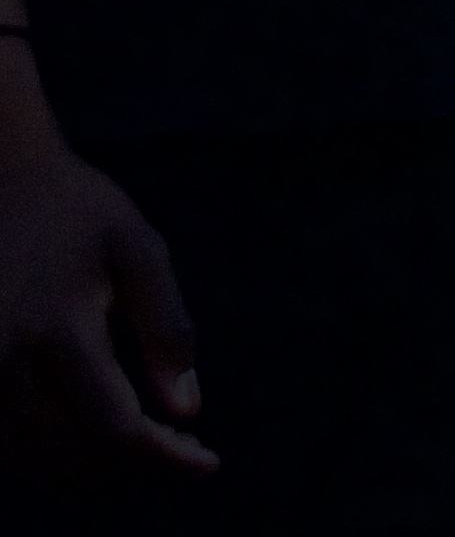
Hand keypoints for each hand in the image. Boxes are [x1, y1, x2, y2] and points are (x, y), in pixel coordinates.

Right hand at [0, 149, 212, 475]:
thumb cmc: (80, 212)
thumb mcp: (139, 249)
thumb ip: (165, 328)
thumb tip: (186, 410)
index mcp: (55, 331)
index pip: (114, 427)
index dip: (164, 458)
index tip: (209, 464)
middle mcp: (2, 364)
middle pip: (74, 453)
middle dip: (135, 463)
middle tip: (186, 451)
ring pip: (35, 459)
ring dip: (94, 466)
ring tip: (152, 448)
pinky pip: (7, 441)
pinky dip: (55, 453)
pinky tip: (101, 434)